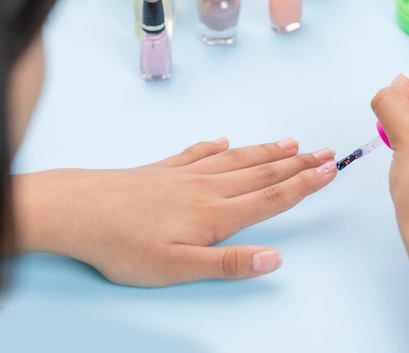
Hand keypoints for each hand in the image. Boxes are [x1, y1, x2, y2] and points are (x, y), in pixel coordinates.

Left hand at [10, 138, 336, 286]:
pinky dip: (216, 146)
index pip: (272, 196)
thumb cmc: (124, 245)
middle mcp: (207, 188)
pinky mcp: (162, 169)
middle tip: (326, 151)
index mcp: (216, 214)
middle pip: (262, 172)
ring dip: (267, 151)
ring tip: (291, 143)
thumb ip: (227, 264)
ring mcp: (184, 175)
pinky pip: (197, 153)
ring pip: (237, 159)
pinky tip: (224, 140)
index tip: (330, 171)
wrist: (77, 211)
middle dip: (298, 163)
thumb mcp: (177, 268)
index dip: (304, 184)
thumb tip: (275, 258)